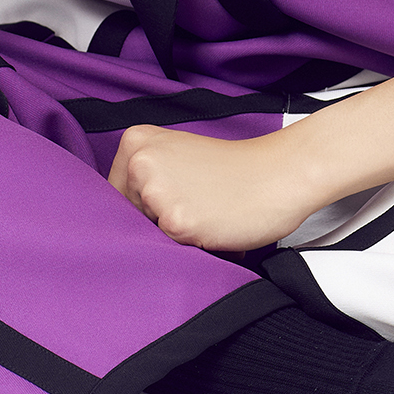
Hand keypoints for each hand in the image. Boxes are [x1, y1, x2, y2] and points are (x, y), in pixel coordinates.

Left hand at [108, 125, 318, 251]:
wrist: (281, 173)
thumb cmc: (235, 171)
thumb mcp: (176, 157)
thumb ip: (144, 179)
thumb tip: (113, 221)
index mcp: (136, 142)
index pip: (112, 195)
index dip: (143, 208)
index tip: (171, 201)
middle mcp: (140, 163)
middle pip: (126, 217)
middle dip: (157, 223)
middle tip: (197, 204)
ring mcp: (156, 193)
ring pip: (148, 236)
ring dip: (175, 237)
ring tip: (207, 214)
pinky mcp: (176, 222)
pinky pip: (170, 251)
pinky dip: (193, 248)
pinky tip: (215, 227)